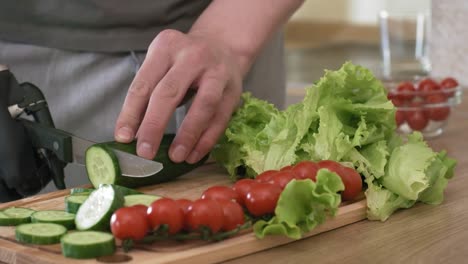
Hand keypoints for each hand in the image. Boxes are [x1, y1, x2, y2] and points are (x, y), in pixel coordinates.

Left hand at [114, 29, 242, 163]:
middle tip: (145, 153)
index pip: (144, 84)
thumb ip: (148, 94)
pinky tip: (194, 155)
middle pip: (170, 92)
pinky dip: (206, 140)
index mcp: (166, 47)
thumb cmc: (184, 61)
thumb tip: (132, 134)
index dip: (131, 112)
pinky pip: (220, 118)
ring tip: (176, 157)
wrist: (223, 45)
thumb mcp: (162, 65)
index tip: (123, 138)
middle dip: (155, 125)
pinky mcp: (234, 90)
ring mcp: (217, 72)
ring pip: (204, 105)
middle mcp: (193, 56)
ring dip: (188, 134)